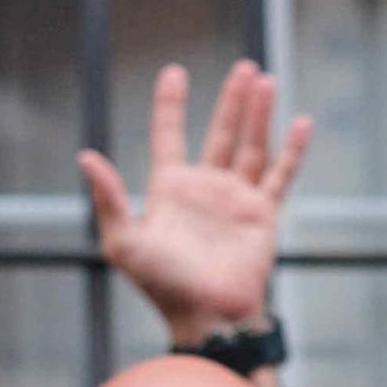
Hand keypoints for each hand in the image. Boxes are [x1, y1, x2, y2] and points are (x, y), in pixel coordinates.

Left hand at [78, 59, 311, 346]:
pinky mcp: (262, 217)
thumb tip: (86, 156)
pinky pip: (280, 176)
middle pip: (219, 134)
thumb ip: (109, 199)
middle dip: (231, 101)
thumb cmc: (163, 286)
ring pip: (250, 147)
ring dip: (258, 114)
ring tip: (264, 81)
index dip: (170, 105)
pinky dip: (291, 150)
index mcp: (171, 191)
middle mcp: (205, 191)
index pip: (169, 136)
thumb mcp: (124, 243)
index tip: (175, 73)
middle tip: (243, 69)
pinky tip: (300, 122)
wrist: (208, 316)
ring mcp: (235, 202)